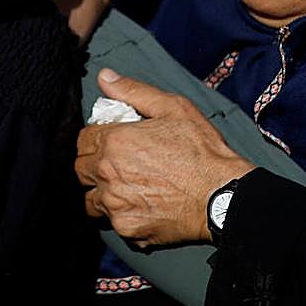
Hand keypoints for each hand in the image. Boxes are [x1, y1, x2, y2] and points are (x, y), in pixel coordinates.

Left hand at [75, 69, 254, 246]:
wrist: (223, 195)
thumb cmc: (202, 150)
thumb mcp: (172, 108)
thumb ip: (133, 91)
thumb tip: (104, 76)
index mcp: (114, 142)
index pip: (82, 140)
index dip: (96, 139)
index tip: (112, 142)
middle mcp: (108, 174)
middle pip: (82, 170)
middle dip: (95, 165)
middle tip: (119, 165)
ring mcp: (115, 204)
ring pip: (92, 199)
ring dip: (103, 192)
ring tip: (127, 188)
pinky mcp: (127, 229)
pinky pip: (111, 222)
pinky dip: (122, 215)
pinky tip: (142, 206)